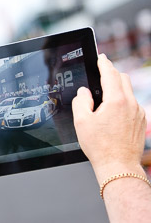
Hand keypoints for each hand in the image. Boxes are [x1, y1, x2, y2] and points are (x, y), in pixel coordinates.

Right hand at [72, 54, 146, 182]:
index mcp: (116, 101)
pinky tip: (113, 112)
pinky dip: (123, 101)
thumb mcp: (81, 122)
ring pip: (129, 91)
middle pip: (123, 78)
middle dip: (112, 73)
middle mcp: (130, 104)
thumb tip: (84, 93)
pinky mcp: (141, 121)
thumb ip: (80, 102)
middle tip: (102, 73)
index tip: (101, 58)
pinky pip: (132, 104)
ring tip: (104, 97)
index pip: (110, 74)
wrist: (118, 165)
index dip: (104, 63)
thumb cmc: (100, 146)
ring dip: (118, 88)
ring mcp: (138, 113)